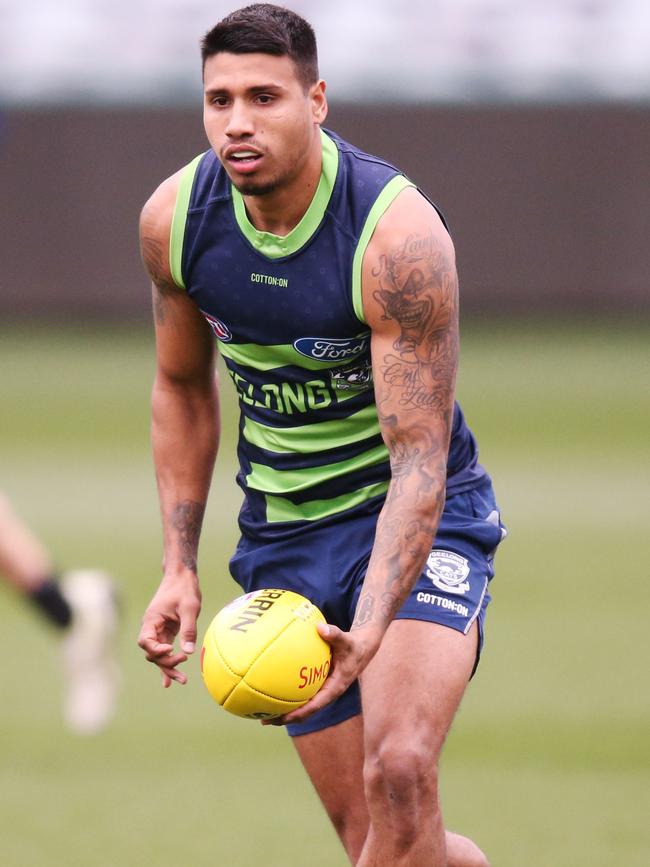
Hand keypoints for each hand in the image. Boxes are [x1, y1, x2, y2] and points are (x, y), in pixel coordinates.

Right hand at [138, 571, 201, 687]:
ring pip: (158, 654)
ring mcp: (159, 630)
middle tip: (182, 670)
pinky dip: (168, 663)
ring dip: (168, 667)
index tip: (171, 651)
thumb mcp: (189, 608)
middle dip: (165, 663)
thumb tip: (189, 651)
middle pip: (152, 652)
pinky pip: (165, 651)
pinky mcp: (167, 632)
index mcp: (152, 619)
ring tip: (182, 680)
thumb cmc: (184, 589)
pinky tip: (170, 680)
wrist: (183, 576)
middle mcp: (152, 627)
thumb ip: (188, 629)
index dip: (156, 650)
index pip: (146, 641)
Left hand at [264, 622, 381, 725]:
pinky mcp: (318, 684)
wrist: (361, 649)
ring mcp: (322, 690)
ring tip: (262, 711)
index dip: (298, 713)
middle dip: (284, 718)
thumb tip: (320, 627)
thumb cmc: (353, 645)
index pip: (314, 706)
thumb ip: (335, 634)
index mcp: (334, 688)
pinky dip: (288, 694)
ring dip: (283, 710)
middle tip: (264, 720)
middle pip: (304, 712)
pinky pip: (301, 693)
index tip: (283, 717)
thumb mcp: (347, 640)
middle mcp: (326, 693)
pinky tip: (271, 689)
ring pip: (301, 705)